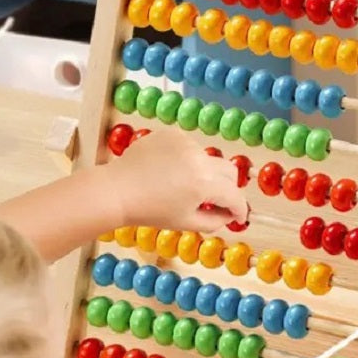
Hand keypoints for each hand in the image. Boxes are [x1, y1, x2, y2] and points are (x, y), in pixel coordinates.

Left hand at [108, 130, 247, 232]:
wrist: (118, 190)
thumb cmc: (150, 210)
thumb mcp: (186, 223)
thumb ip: (215, 221)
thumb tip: (229, 215)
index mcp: (203, 183)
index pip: (235, 196)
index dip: (240, 209)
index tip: (239, 217)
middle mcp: (199, 158)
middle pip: (229, 171)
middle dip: (228, 188)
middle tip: (217, 200)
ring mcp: (185, 143)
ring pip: (209, 159)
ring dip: (205, 172)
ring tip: (182, 185)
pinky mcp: (172, 134)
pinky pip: (190, 148)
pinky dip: (188, 159)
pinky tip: (170, 171)